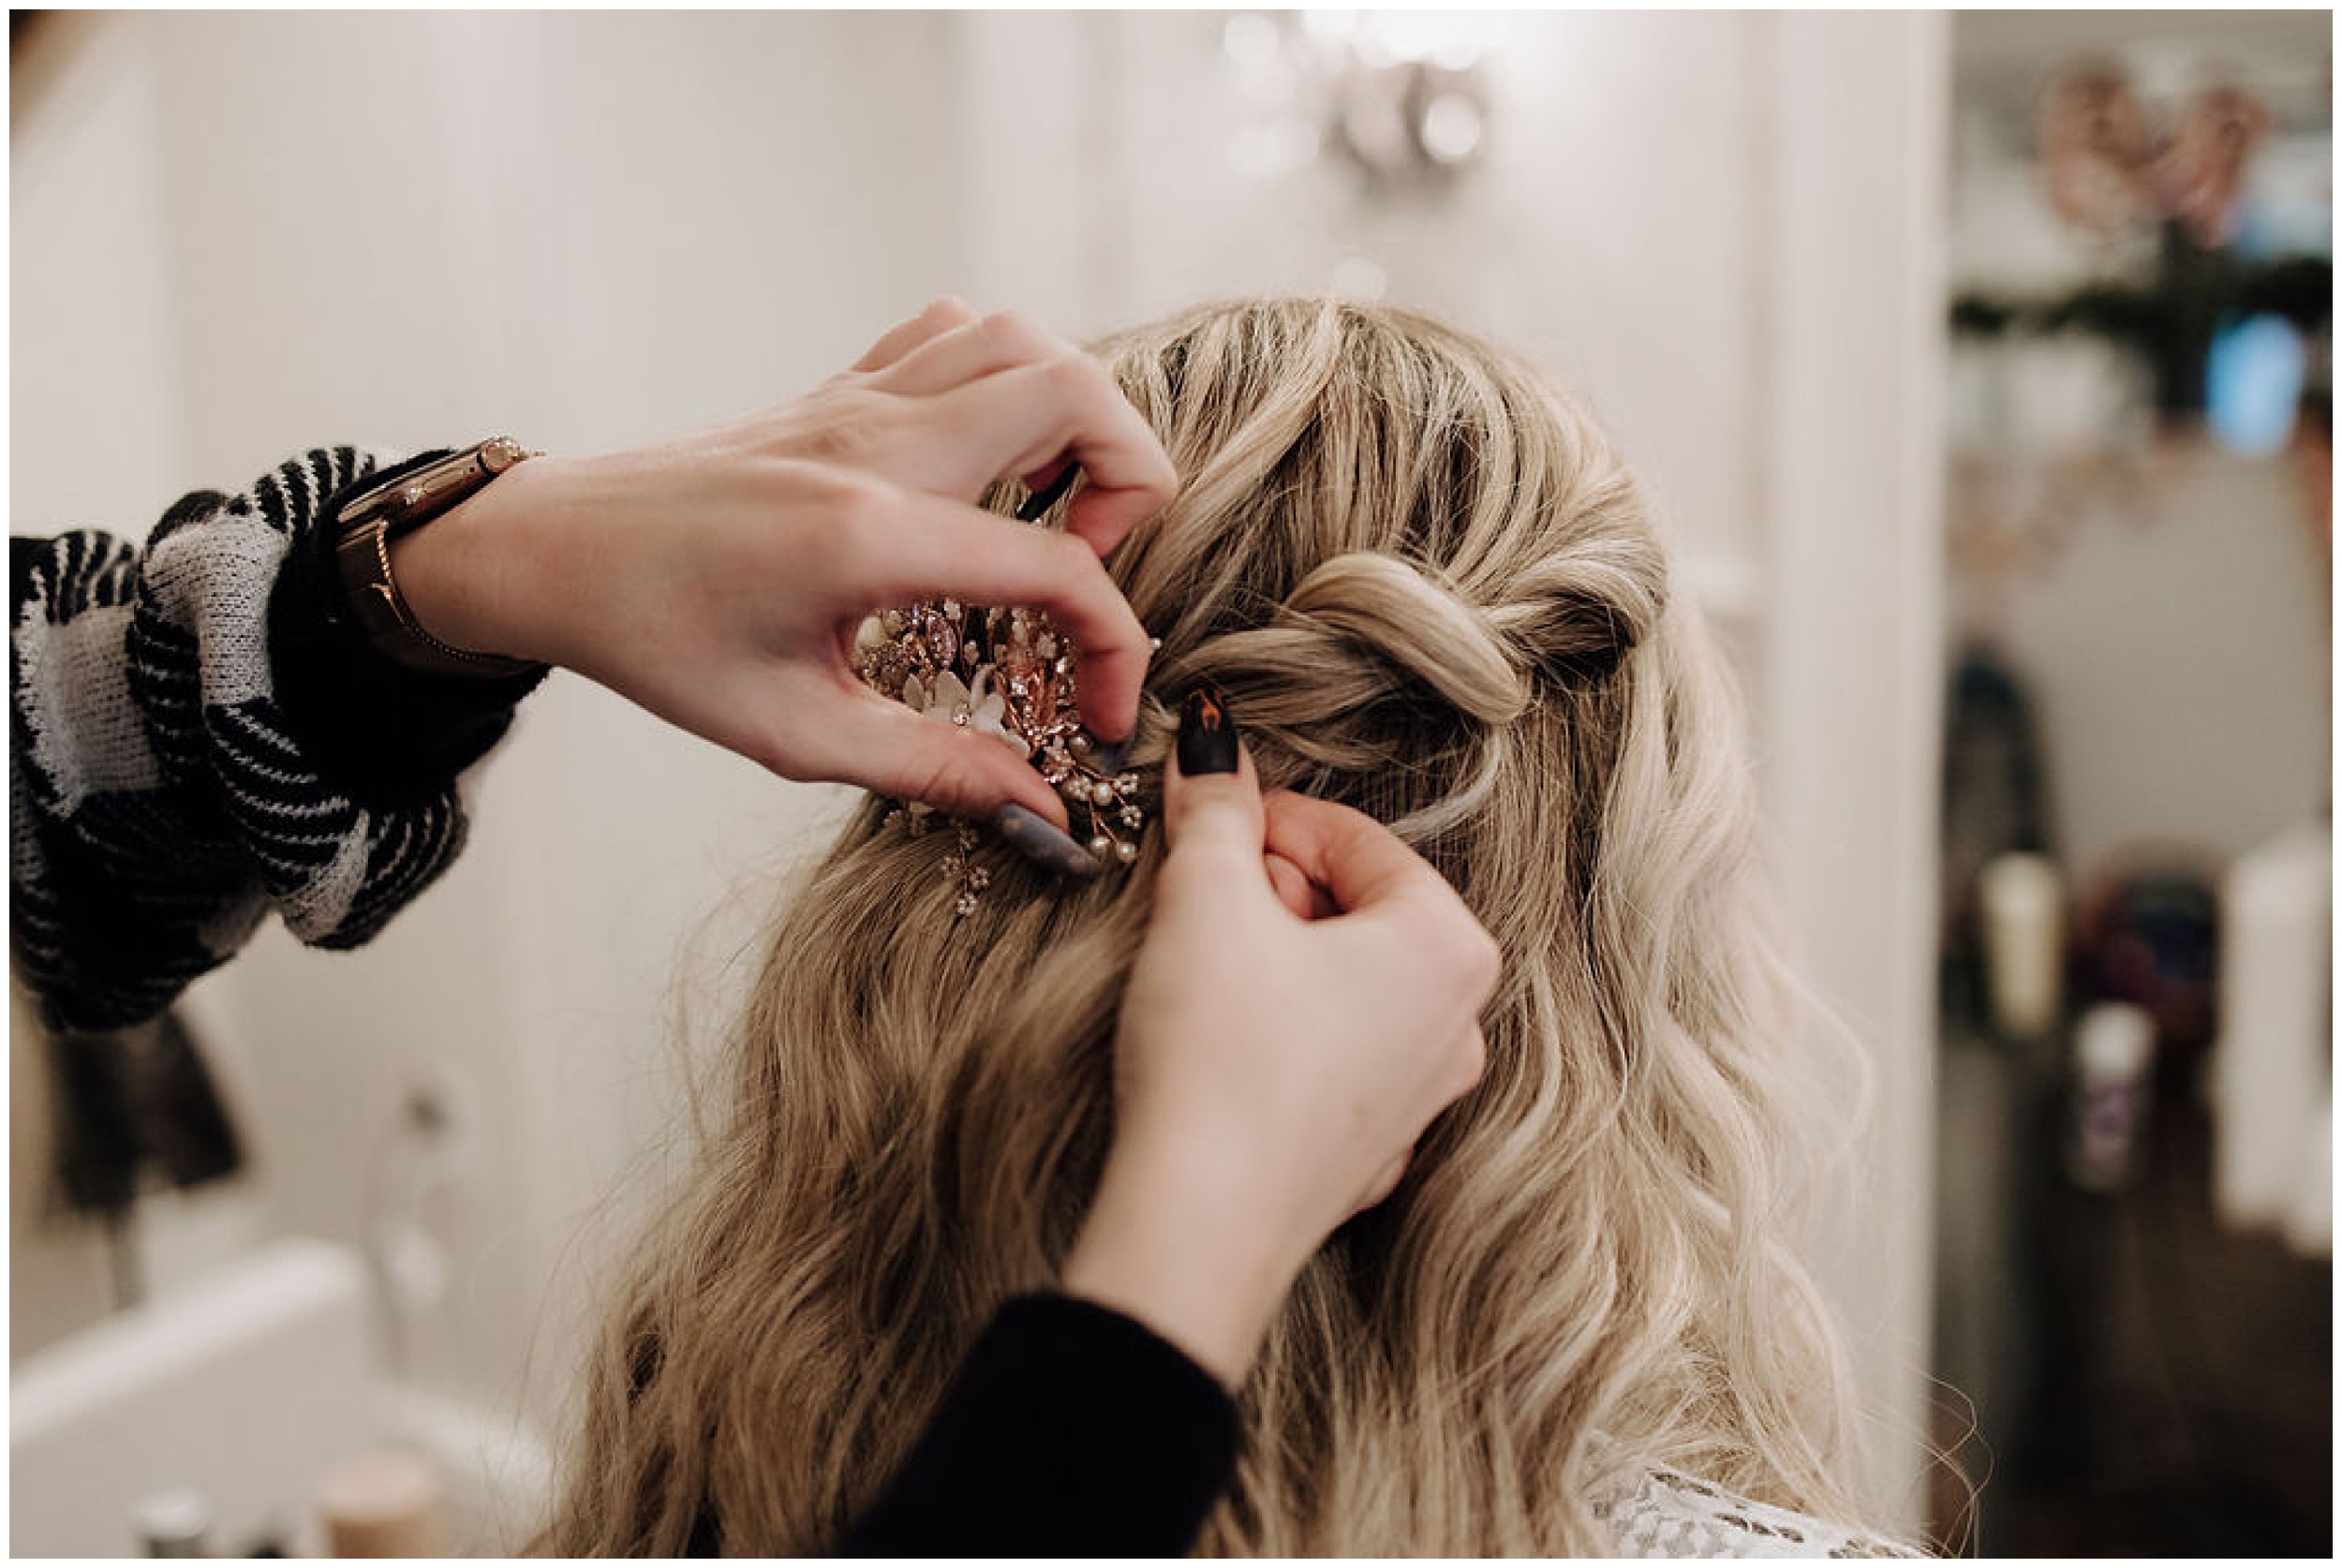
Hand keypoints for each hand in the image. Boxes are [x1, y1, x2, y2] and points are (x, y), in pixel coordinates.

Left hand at [391, 298, 1177, 828]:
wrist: (550, 550)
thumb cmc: (654, 639)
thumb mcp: (792, 733)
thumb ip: (930, 768)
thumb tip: (1039, 805)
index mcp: (867, 533)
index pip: (1058, 566)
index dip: (1114, 648)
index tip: (1100, 714)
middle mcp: (877, 443)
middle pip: (1077, 393)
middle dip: (1131, 482)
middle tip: (1089, 568)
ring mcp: (860, 399)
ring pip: (1028, 339)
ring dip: (1075, 419)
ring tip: (1050, 512)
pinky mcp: (843, 387)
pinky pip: (960, 332)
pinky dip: (1006, 378)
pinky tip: (986, 463)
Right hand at [1061, 688, 1496, 1387]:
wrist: (1198, 1225)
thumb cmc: (1220, 1056)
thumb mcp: (1207, 900)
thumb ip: (1218, 810)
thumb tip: (1212, 742)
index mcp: (1448, 946)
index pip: (1355, 838)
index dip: (1265, 819)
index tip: (1204, 823)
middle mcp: (1460, 1023)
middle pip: (1357, 909)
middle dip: (1272, 893)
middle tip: (1199, 906)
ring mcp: (1421, 1098)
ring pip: (1343, 983)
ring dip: (1270, 958)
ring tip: (1201, 971)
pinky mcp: (1368, 1153)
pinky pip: (1328, 1056)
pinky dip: (1276, 1033)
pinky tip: (1218, 1047)